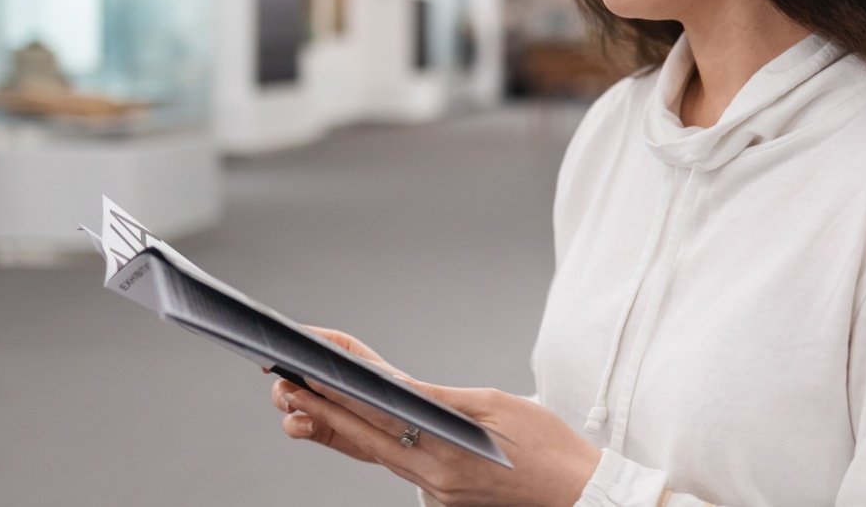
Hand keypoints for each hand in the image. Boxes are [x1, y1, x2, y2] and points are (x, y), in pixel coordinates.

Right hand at [268, 326, 402, 464]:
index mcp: (340, 351)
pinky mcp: (318, 425)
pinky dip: (296, 426)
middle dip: (281, 379)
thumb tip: (318, 375)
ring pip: (285, 396)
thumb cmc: (397, 396)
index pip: (308, 340)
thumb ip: (348, 378)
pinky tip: (309, 426)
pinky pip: (295, 424)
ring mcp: (318, 400)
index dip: (288, 346)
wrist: (407, 435)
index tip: (272, 356)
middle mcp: (324, 374)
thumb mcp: (377, 380)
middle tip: (288, 392)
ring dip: (284, 402)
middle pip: (288, 369)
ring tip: (295, 408)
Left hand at [270, 327, 600, 506]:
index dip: (340, 393)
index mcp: (447, 452)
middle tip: (286, 384)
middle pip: (367, 439)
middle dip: (323, 409)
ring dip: (341, 427)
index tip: (308, 371)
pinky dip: (374, 442)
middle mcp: (435, 478)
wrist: (580, 494)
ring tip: (304, 401)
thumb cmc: (549, 445)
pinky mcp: (444, 498)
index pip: (380, 416)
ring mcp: (438, 492)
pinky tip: (353, 423)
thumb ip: (443, 399)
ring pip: (378, 454)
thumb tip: (398, 387)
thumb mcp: (498, 405)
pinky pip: (401, 465)